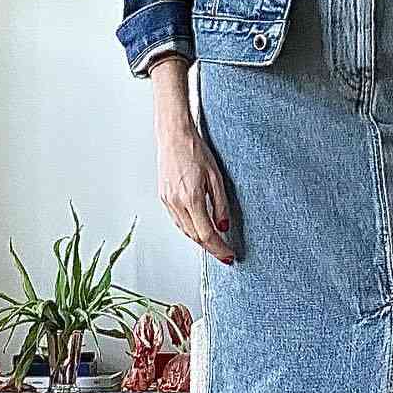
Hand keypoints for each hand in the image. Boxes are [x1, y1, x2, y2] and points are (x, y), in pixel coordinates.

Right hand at [151, 62, 234, 262]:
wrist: (174, 137)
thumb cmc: (195, 151)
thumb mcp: (216, 177)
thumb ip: (221, 204)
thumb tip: (223, 226)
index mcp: (191, 198)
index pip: (206, 234)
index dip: (219, 248)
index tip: (228, 256)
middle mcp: (176, 203)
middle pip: (194, 236)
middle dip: (211, 247)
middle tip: (225, 253)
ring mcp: (168, 201)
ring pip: (185, 230)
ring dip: (200, 240)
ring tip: (215, 244)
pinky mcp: (164, 198)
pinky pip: (178, 221)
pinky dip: (190, 229)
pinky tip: (199, 228)